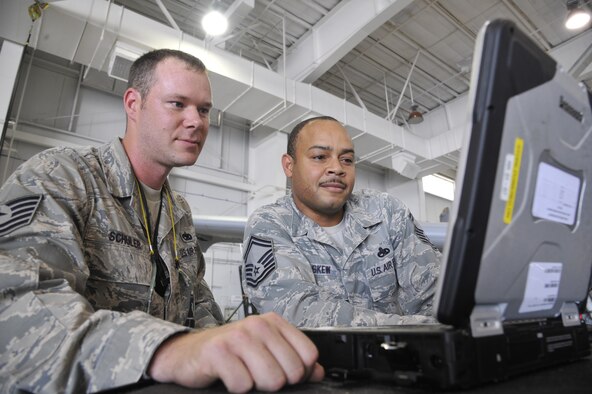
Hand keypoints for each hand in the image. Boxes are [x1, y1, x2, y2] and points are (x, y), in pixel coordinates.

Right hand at [148, 312, 323, 391]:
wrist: (187, 353)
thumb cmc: (228, 352)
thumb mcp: (264, 351)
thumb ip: (292, 358)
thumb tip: (318, 371)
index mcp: (273, 323)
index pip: (309, 356)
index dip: (300, 373)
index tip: (283, 371)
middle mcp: (258, 325)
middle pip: (292, 372)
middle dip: (276, 382)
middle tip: (257, 374)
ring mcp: (238, 337)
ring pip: (271, 380)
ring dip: (256, 385)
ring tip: (244, 374)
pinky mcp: (218, 352)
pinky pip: (242, 385)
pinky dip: (236, 387)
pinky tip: (228, 376)